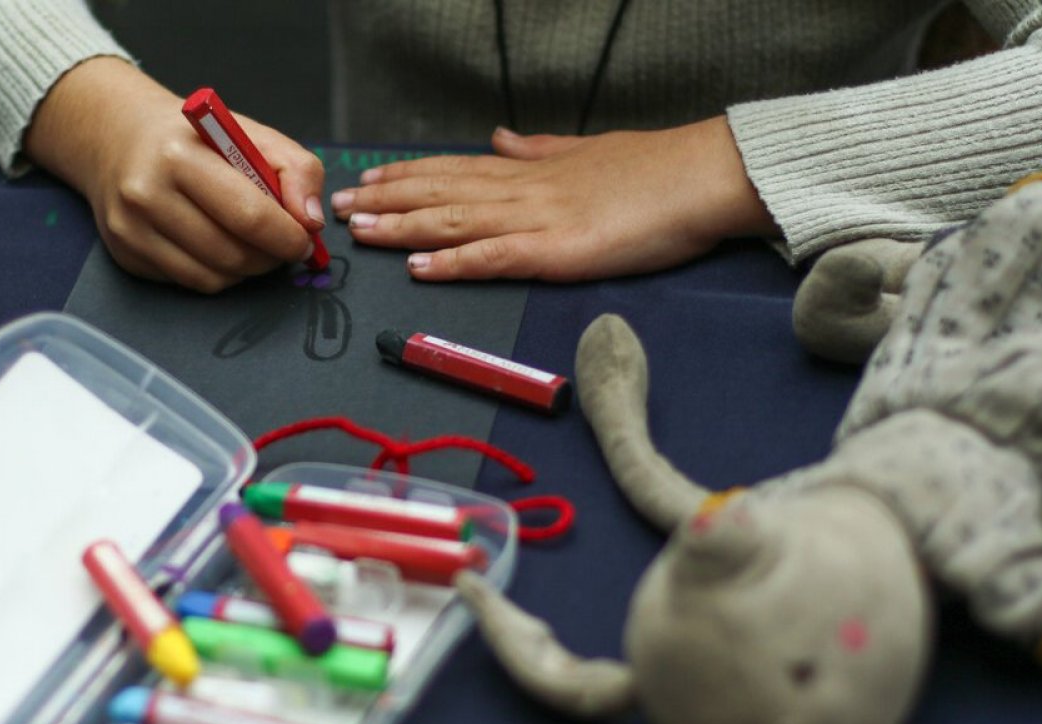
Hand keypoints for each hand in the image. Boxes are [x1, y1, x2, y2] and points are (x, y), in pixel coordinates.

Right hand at [25, 57, 324, 292]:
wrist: (121, 138)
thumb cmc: (196, 139)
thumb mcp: (251, 135)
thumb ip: (297, 170)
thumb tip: (312, 221)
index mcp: (180, 155)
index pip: (249, 214)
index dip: (288, 236)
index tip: (304, 239)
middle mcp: (147, 193)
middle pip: (232, 253)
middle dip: (271, 257)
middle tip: (283, 246)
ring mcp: (131, 229)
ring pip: (214, 277)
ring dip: (247, 269)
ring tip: (253, 245)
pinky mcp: (126, 255)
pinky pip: (191, 283)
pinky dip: (218, 274)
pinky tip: (219, 248)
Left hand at [331, 117, 777, 281]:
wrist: (703, 177)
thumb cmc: (655, 171)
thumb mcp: (586, 150)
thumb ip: (539, 149)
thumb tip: (501, 138)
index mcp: (531, 170)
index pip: (453, 171)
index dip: (405, 176)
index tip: (365, 181)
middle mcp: (524, 190)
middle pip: (441, 193)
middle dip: (385, 200)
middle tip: (337, 207)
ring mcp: (538, 219)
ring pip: (454, 221)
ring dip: (401, 227)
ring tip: (358, 231)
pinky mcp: (559, 251)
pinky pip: (494, 257)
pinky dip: (453, 262)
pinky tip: (418, 267)